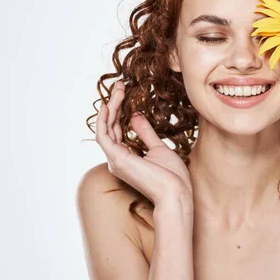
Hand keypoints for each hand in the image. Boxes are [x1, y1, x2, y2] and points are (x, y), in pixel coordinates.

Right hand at [95, 80, 193, 206]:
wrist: (176, 194)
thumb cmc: (171, 177)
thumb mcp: (159, 148)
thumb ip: (145, 133)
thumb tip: (135, 116)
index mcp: (126, 158)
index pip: (117, 131)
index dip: (119, 111)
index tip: (125, 93)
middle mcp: (117, 160)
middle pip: (110, 127)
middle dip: (114, 105)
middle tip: (120, 86)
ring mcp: (115, 160)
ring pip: (106, 128)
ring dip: (110, 107)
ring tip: (118, 89)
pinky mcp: (117, 159)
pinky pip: (103, 136)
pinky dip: (104, 120)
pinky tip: (108, 105)